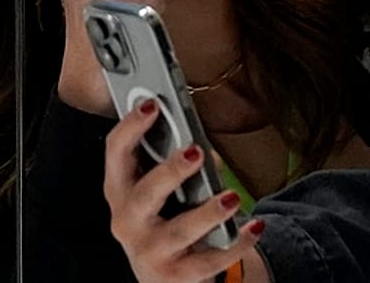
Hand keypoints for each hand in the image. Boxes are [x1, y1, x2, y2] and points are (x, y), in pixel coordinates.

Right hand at [105, 100, 265, 282]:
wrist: (163, 277)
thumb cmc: (162, 221)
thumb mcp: (160, 192)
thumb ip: (176, 166)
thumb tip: (205, 151)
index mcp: (120, 190)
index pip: (116, 152)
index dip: (131, 126)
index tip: (153, 105)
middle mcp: (128, 221)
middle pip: (145, 194)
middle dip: (171, 172)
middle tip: (197, 152)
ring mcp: (149, 252)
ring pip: (179, 231)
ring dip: (207, 212)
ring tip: (231, 197)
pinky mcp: (175, 275)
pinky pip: (209, 261)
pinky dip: (235, 244)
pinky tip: (253, 228)